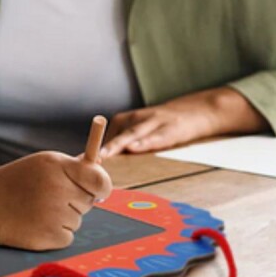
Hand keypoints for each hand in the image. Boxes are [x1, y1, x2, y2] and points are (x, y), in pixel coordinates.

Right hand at [0, 151, 112, 250]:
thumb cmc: (14, 182)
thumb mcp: (41, 164)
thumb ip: (71, 166)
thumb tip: (100, 164)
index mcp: (57, 166)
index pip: (99, 178)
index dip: (102, 185)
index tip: (99, 189)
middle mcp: (58, 189)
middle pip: (89, 200)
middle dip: (75, 199)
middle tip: (49, 196)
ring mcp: (55, 215)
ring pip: (78, 219)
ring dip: (64, 216)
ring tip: (37, 208)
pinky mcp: (51, 238)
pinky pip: (68, 236)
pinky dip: (56, 233)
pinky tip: (35, 223)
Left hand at [101, 87, 269, 158]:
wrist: (194, 112)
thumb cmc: (161, 126)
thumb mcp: (140, 131)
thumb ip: (123, 144)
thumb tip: (103, 164)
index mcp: (126, 120)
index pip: (106, 135)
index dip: (95, 150)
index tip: (81, 164)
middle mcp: (136, 118)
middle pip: (116, 134)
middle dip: (101, 148)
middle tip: (88, 160)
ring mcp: (153, 122)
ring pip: (132, 134)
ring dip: (117, 145)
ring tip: (104, 154)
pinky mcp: (170, 129)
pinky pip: (155, 137)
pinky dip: (144, 143)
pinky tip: (134, 148)